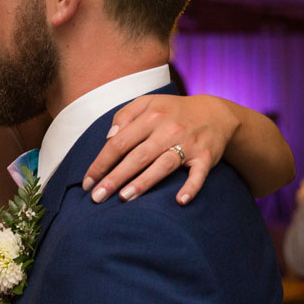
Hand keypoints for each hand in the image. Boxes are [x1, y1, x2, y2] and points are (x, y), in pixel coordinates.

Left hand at [81, 94, 226, 205]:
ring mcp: (188, 144)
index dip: (101, 163)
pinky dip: (191, 186)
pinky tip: (180, 200)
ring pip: (163, 165)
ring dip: (144, 182)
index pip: (119, 142)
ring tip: (124, 198)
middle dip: (115, 177)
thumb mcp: (148, 103)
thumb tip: (108, 137)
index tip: (88, 182)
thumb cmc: (173, 112)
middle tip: (97, 197)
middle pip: (137, 156)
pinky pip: (198, 174)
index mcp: (150, 116)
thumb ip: (125, 115)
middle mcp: (168, 129)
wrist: (216, 114)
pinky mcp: (205, 157)